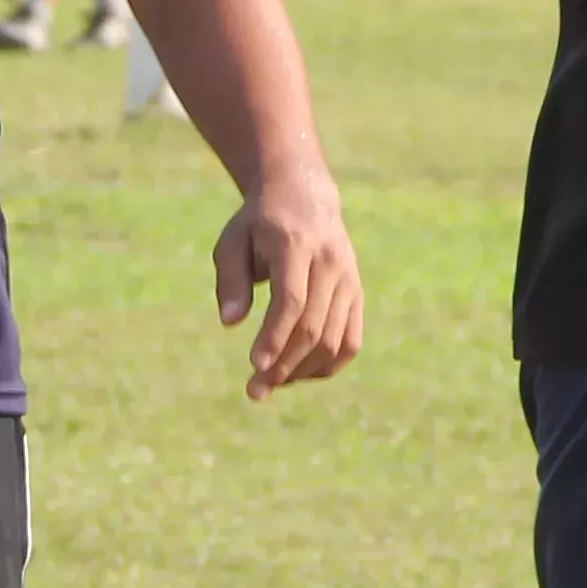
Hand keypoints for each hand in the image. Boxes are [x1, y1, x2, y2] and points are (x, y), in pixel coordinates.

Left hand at [212, 159, 365, 398]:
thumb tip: (229, 323)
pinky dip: (328, 365)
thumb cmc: (258, 224)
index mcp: (296, 245)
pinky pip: (350, 341)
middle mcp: (330, 262)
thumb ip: (230, 280)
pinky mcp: (357, 294)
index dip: (274, 336)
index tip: (254, 366)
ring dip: (302, 370)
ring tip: (270, 384)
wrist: (304, 197)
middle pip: (313, 326)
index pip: (291, 300)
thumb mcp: (232, 241)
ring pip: (333, 339)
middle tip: (254, 390)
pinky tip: (299, 375)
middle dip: (283, 364)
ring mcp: (349, 279)